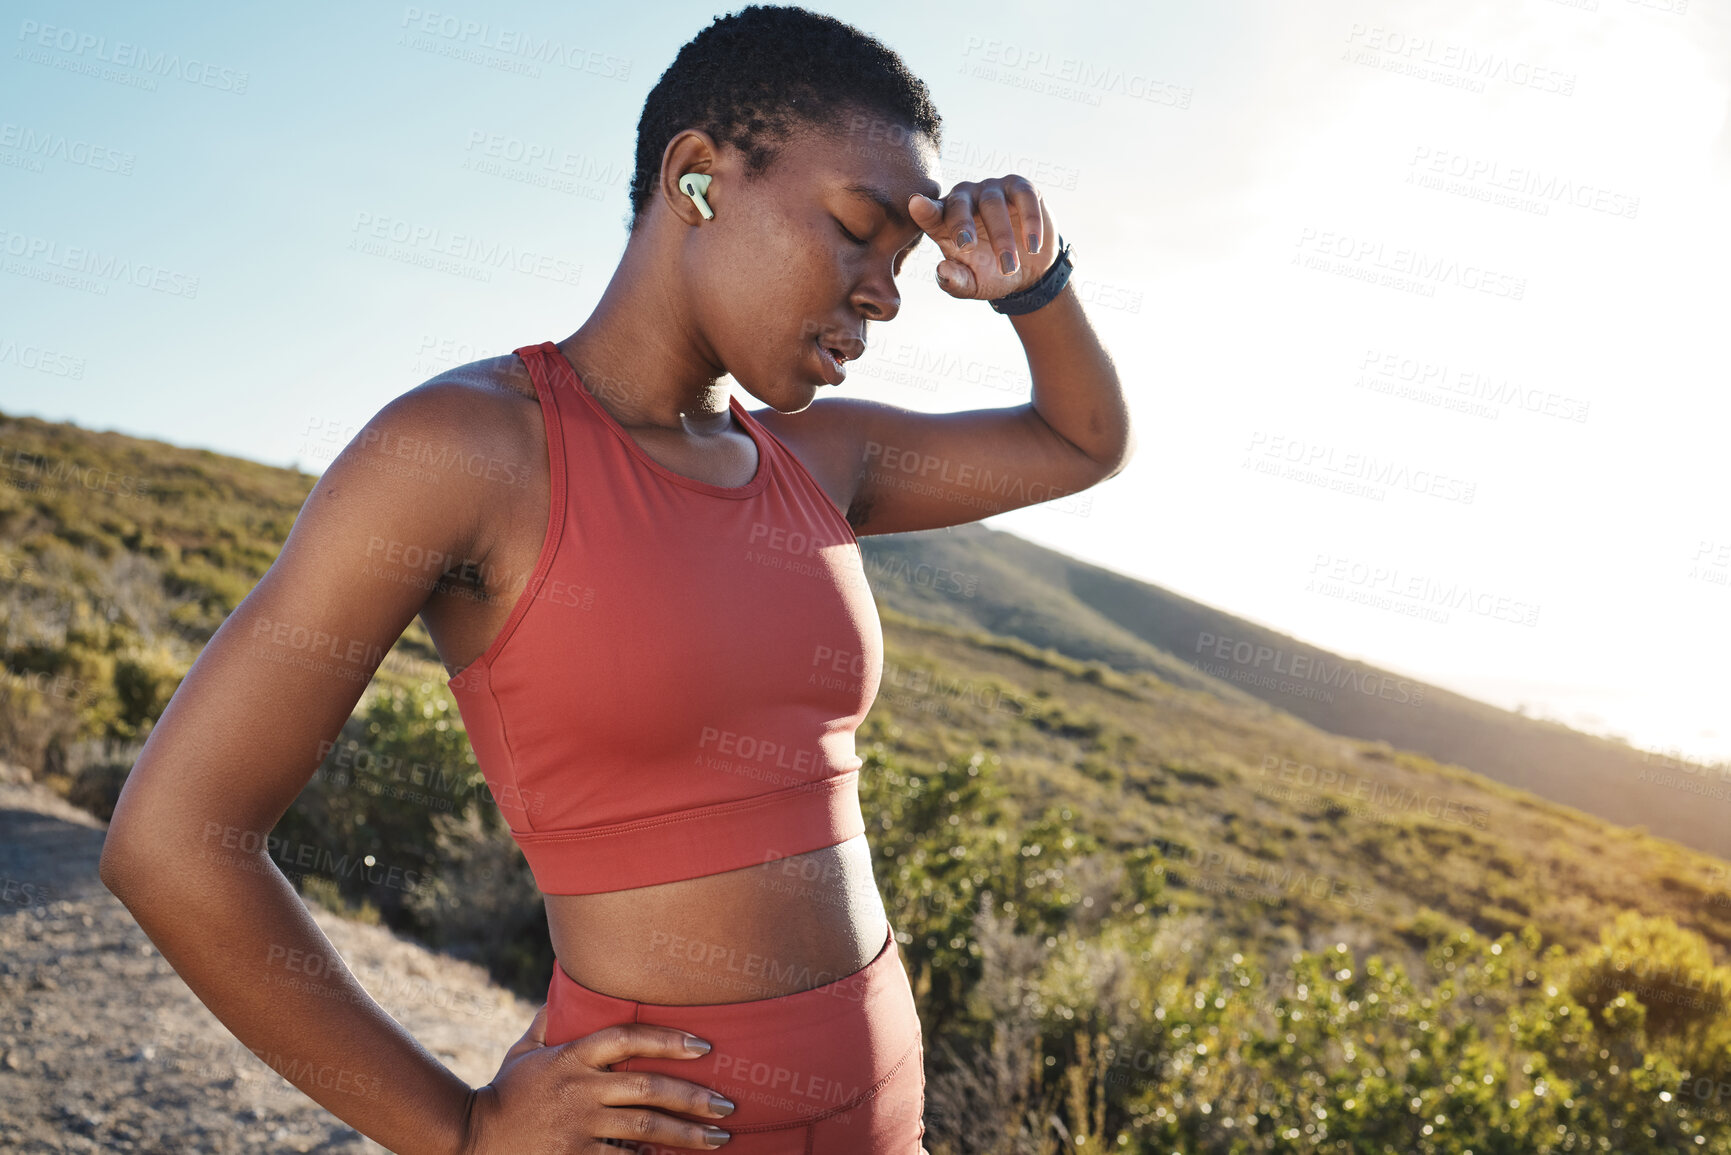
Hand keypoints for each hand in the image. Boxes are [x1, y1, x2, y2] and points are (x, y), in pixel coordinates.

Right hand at [461, 1004, 734, 1152]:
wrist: (472, 1141)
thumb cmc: (505, 1094)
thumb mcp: (524, 1051)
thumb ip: (550, 1020)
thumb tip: (566, 982)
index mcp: (571, 1057)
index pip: (626, 1038)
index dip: (667, 1039)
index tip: (703, 1045)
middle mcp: (579, 1090)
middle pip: (648, 1089)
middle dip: (694, 1097)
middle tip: (728, 1104)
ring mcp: (579, 1127)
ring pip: (645, 1129)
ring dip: (687, 1135)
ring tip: (720, 1137)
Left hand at [908, 174, 1057, 300]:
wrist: (1029, 272)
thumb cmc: (991, 275)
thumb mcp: (972, 285)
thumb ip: (955, 281)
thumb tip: (942, 270)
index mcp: (945, 222)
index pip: (930, 213)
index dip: (924, 209)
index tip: (917, 205)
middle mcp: (966, 199)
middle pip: (959, 204)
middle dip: (962, 225)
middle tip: (967, 248)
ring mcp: (992, 190)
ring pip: (993, 203)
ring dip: (1002, 236)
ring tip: (1010, 266)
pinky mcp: (1021, 188)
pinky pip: (1024, 196)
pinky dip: (1030, 220)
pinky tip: (1033, 246)